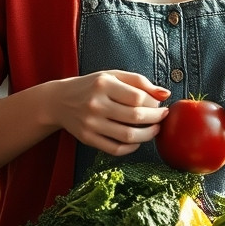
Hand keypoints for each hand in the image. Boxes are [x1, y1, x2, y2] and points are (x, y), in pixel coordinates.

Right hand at [49, 70, 169, 154]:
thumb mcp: (113, 76)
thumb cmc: (91, 86)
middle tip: (162, 117)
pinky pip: (115, 149)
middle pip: (136, 117)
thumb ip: (140, 82)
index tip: (160, 104)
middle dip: (156, 119)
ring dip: (148, 135)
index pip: (138, 97)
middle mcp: (96, 104)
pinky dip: (131, 148)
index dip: (154, 103)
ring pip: (128, 136)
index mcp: (103, 84)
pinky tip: (137, 141)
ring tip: (154, 129)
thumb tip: (165, 93)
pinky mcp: (87, 138)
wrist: (59, 101)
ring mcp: (91, 123)